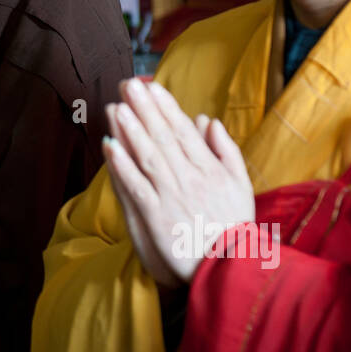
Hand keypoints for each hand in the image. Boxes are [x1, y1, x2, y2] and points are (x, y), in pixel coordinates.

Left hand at [103, 77, 254, 286]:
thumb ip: (226, 151)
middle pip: (162, 137)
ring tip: (116, 106)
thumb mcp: (241, 185)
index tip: (151, 87)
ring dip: (130, 130)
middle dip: (144, 108)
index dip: (165, 107)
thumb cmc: (234, 227)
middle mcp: (190, 178)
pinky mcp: (156, 216)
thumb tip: (208, 120)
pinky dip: (122, 165)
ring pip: (147, 156)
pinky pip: (136, 186)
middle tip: (127, 84)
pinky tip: (109, 146)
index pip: (183, 131)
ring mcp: (171, 196)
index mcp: (210, 169)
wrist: (230, 268)